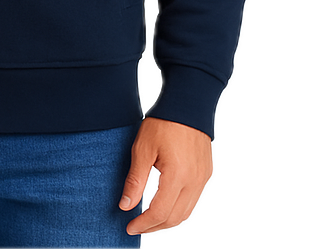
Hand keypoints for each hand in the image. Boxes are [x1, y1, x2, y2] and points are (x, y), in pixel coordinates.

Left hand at [119, 116, 212, 235]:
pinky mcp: (206, 173)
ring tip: (149, 219)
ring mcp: (203, 178)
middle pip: (175, 218)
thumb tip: (126, 204)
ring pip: (186, 212)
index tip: (130, 226)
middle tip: (137, 226)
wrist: (187, 103)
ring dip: (167, 220)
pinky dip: (179, 208)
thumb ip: (135, 180)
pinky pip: (194, 200)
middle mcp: (194, 181)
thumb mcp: (142, 149)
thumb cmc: (165, 121)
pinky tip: (166, 204)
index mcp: (178, 175)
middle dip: (154, 226)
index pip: (160, 212)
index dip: (143, 224)